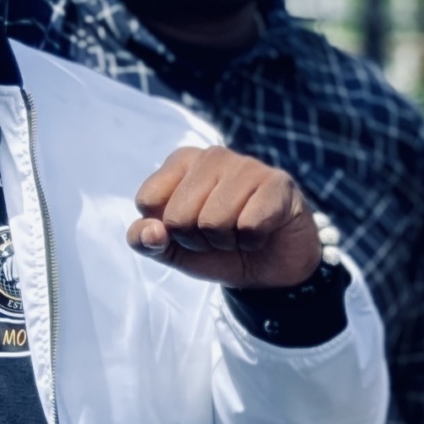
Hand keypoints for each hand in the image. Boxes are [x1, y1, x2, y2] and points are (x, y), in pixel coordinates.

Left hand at [127, 145, 323, 288]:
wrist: (271, 267)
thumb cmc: (219, 248)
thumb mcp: (173, 249)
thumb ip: (145, 240)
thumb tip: (150, 231)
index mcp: (181, 161)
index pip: (148, 200)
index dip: (166, 230)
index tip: (189, 229)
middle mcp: (212, 155)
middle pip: (177, 217)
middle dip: (197, 240)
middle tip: (219, 234)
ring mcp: (247, 165)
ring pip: (213, 222)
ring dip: (226, 243)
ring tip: (240, 232)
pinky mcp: (278, 183)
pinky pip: (248, 226)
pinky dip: (253, 241)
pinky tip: (262, 232)